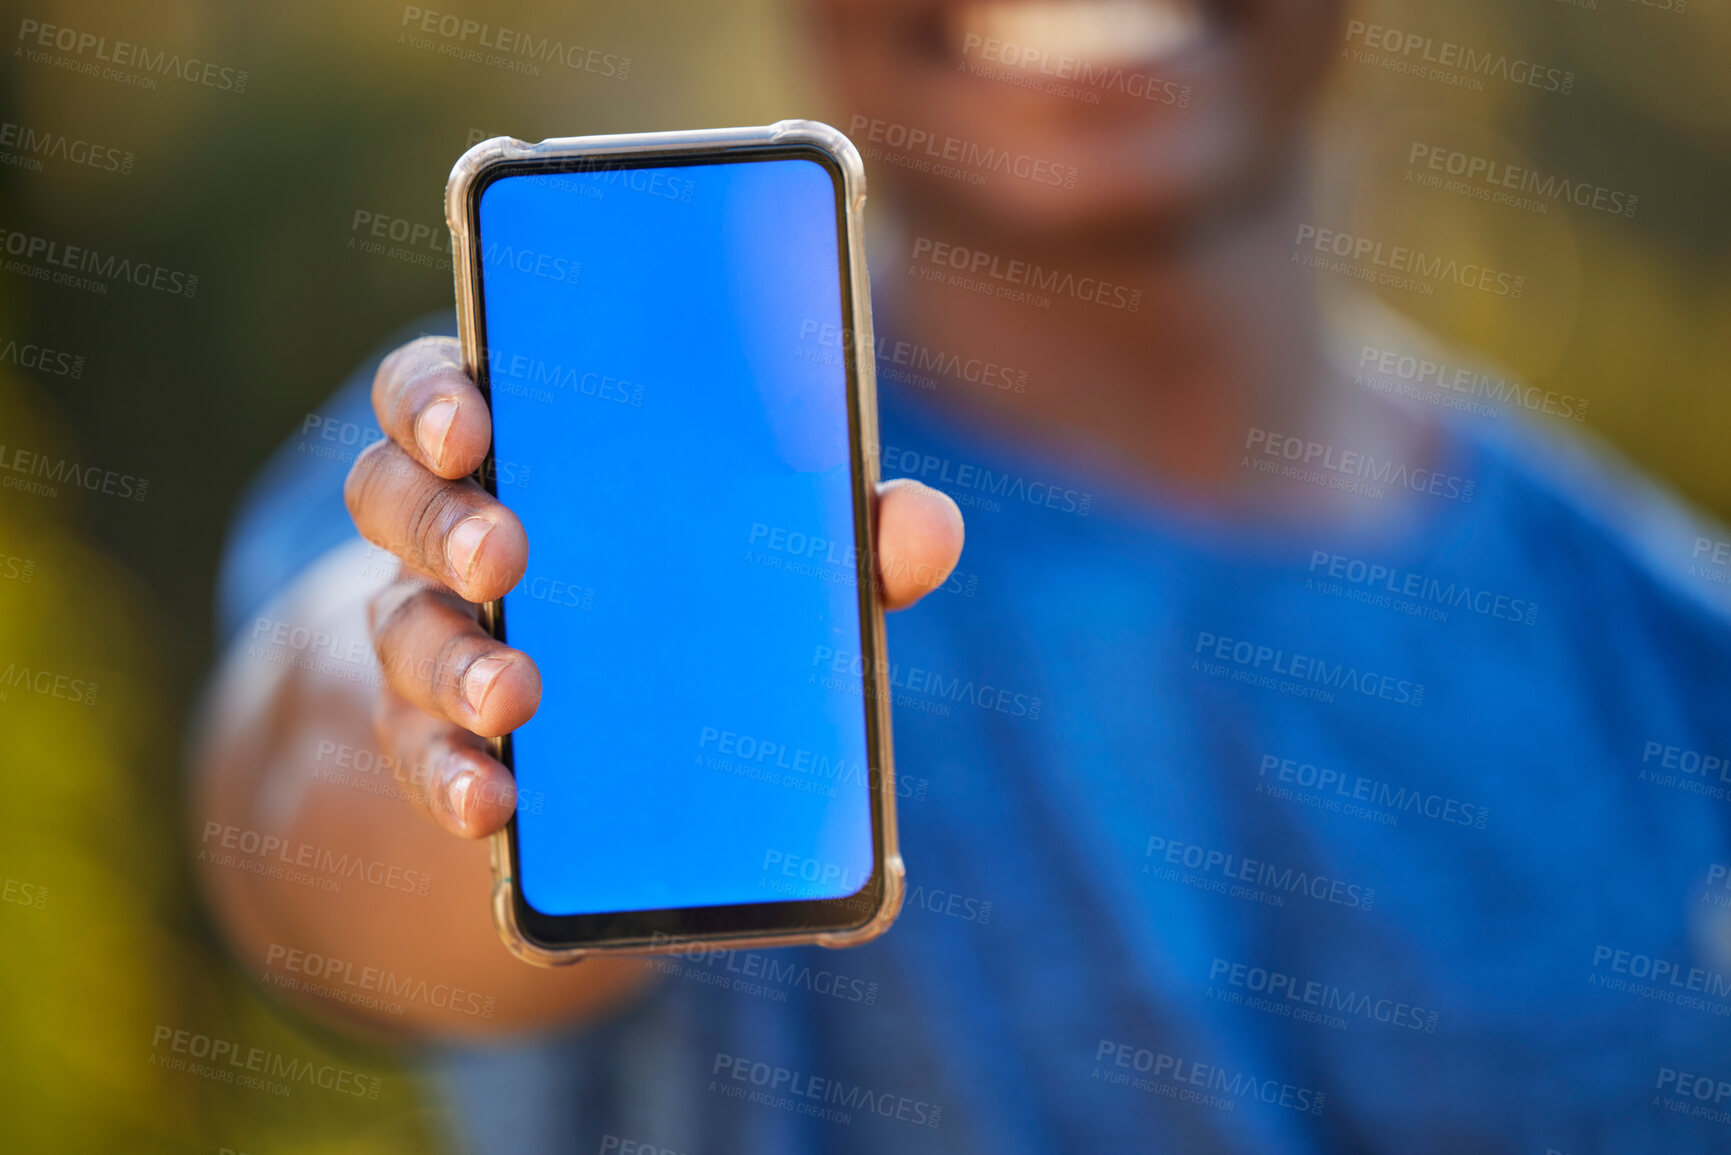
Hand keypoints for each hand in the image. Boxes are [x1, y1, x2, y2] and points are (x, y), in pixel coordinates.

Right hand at [344, 335, 965, 839]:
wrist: (584, 710)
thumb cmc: (669, 582)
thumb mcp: (749, 549)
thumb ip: (833, 529)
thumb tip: (927, 528)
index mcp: (513, 446)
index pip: (434, 389)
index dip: (433, 395)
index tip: (474, 420)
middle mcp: (443, 528)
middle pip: (393, 496)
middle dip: (444, 523)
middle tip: (507, 555)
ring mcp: (424, 630)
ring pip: (400, 626)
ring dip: (454, 661)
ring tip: (515, 695)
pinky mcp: (430, 732)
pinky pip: (418, 750)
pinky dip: (451, 777)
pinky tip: (493, 800)